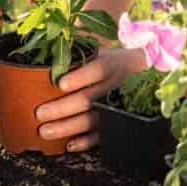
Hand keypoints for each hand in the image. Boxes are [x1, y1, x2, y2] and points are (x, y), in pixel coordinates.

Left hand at [33, 47, 147, 151]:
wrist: (146, 74)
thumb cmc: (114, 60)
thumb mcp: (102, 48)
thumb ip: (81, 45)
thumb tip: (56, 40)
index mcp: (113, 64)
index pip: (98, 70)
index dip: (80, 78)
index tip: (61, 84)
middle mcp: (116, 86)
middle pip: (90, 99)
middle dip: (63, 108)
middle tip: (40, 113)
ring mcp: (117, 107)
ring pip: (93, 119)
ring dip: (68, 127)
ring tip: (45, 131)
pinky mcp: (118, 123)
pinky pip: (102, 135)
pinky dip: (86, 142)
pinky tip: (69, 144)